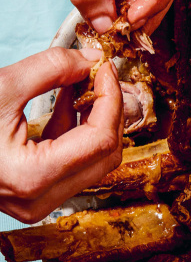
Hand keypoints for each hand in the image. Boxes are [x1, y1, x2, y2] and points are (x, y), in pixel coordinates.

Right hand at [0, 47, 122, 222]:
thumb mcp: (0, 88)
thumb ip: (50, 69)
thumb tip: (90, 59)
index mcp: (32, 178)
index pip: (100, 139)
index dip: (110, 98)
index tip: (105, 67)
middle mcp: (41, 200)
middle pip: (105, 155)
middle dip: (109, 109)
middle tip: (100, 73)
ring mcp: (39, 202)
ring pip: (94, 160)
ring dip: (94, 118)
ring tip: (80, 80)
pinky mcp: (36, 195)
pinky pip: (73, 162)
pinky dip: (76, 130)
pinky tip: (66, 99)